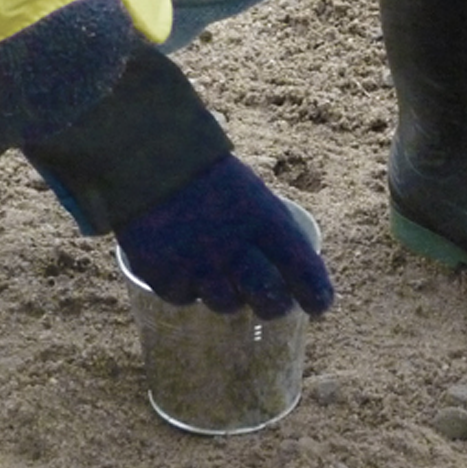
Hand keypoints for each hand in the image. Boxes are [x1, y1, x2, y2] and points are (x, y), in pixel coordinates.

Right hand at [115, 155, 333, 317]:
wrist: (147, 161)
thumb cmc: (211, 180)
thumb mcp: (254, 197)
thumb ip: (271, 235)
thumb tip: (294, 278)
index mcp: (263, 220)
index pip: (302, 268)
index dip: (316, 293)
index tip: (319, 305)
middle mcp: (232, 247)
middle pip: (269, 300)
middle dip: (276, 306)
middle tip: (273, 303)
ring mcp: (196, 265)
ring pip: (227, 305)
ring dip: (229, 295)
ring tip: (218, 269)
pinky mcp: (163, 276)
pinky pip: (186, 298)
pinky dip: (189, 287)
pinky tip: (183, 261)